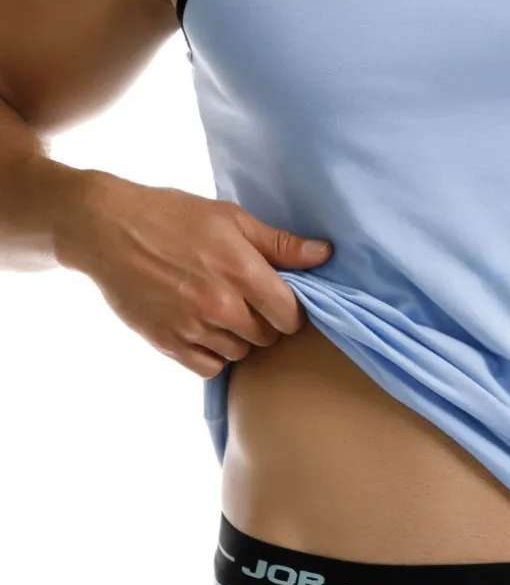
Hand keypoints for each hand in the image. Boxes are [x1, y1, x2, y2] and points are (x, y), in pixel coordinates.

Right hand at [54, 171, 333, 376]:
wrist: (108, 230)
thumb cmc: (174, 217)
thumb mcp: (233, 219)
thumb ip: (281, 244)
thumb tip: (325, 254)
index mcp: (244, 272)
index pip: (291, 315)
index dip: (292, 310)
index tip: (282, 300)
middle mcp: (221, 306)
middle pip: (267, 337)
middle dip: (265, 323)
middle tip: (250, 303)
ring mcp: (192, 327)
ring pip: (239, 354)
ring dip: (239, 339)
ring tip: (224, 313)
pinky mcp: (166, 343)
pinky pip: (208, 367)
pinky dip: (212, 354)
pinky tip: (205, 330)